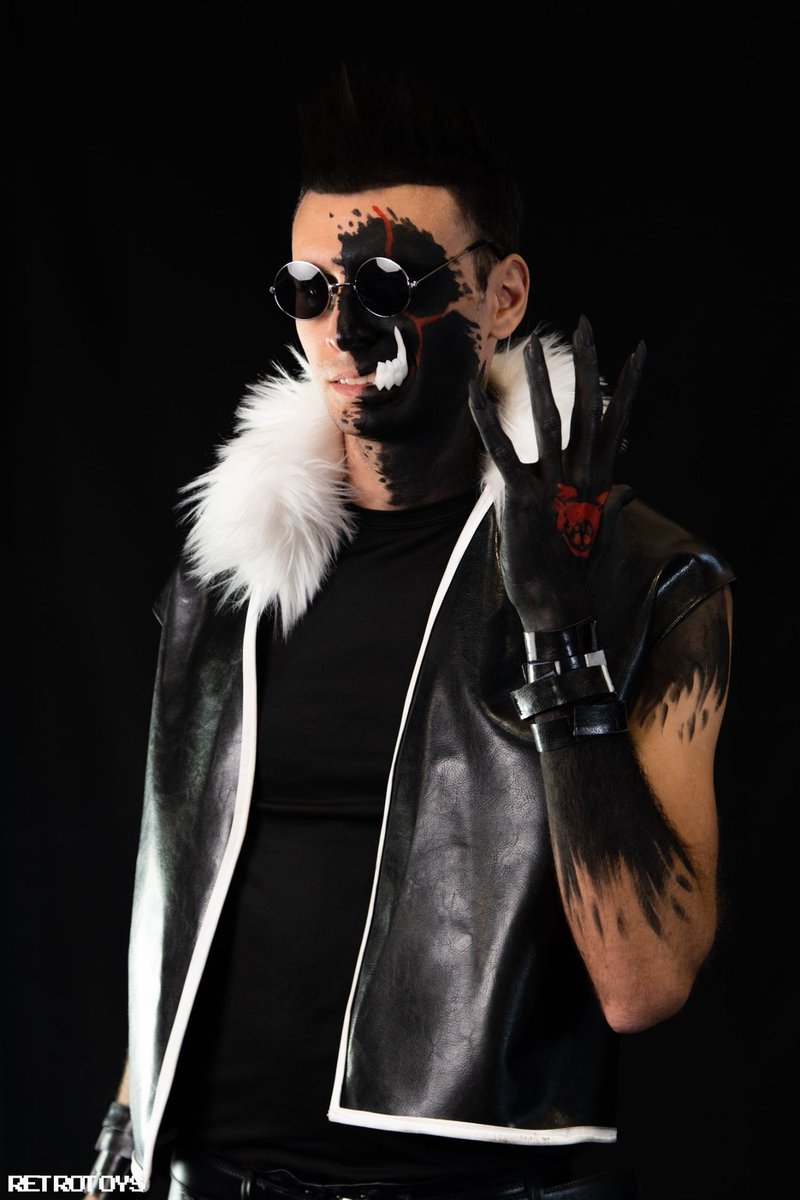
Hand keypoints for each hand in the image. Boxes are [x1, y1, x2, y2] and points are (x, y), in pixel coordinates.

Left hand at [469, 315, 643, 631]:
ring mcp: (552, 485)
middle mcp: (580, 475)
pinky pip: (502, 451)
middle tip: (588, 324)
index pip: (616, 422)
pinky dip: (486, 423)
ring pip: (548, 422)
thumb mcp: (596, 531)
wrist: (556, 604)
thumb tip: (628, 486)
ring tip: (535, 345)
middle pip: (587, 409)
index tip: (640, 351)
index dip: (627, 386)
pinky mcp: (521, 496)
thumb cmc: (573, 569)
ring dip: (542, 381)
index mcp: (597, 479)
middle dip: (588, 365)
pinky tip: (475, 395)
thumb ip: (612, 504)